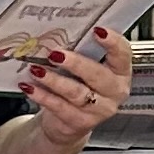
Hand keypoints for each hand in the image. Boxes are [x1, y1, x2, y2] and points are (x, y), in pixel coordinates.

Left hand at [17, 24, 135, 150]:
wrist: (68, 121)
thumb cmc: (79, 85)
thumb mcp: (83, 67)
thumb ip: (80, 52)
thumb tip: (58, 33)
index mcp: (120, 71)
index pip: (123, 54)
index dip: (113, 42)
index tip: (98, 30)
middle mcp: (115, 91)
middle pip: (97, 75)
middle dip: (75, 63)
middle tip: (55, 53)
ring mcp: (99, 110)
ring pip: (77, 93)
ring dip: (54, 80)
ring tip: (36, 70)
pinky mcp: (80, 122)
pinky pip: (60, 107)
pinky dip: (43, 96)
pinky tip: (30, 87)